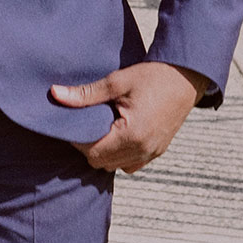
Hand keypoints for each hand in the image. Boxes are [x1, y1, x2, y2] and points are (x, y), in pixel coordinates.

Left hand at [50, 61, 208, 173]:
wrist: (187, 76)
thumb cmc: (153, 76)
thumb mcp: (117, 81)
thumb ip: (86, 93)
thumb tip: (55, 93)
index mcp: (132, 134)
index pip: (92, 153)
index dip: (78, 141)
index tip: (76, 123)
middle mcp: (143, 149)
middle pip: (101, 163)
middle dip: (89, 148)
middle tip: (87, 125)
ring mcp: (152, 152)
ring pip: (115, 167)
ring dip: (105, 153)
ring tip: (102, 129)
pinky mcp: (158, 151)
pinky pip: (131, 164)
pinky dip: (120, 155)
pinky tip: (117, 135)